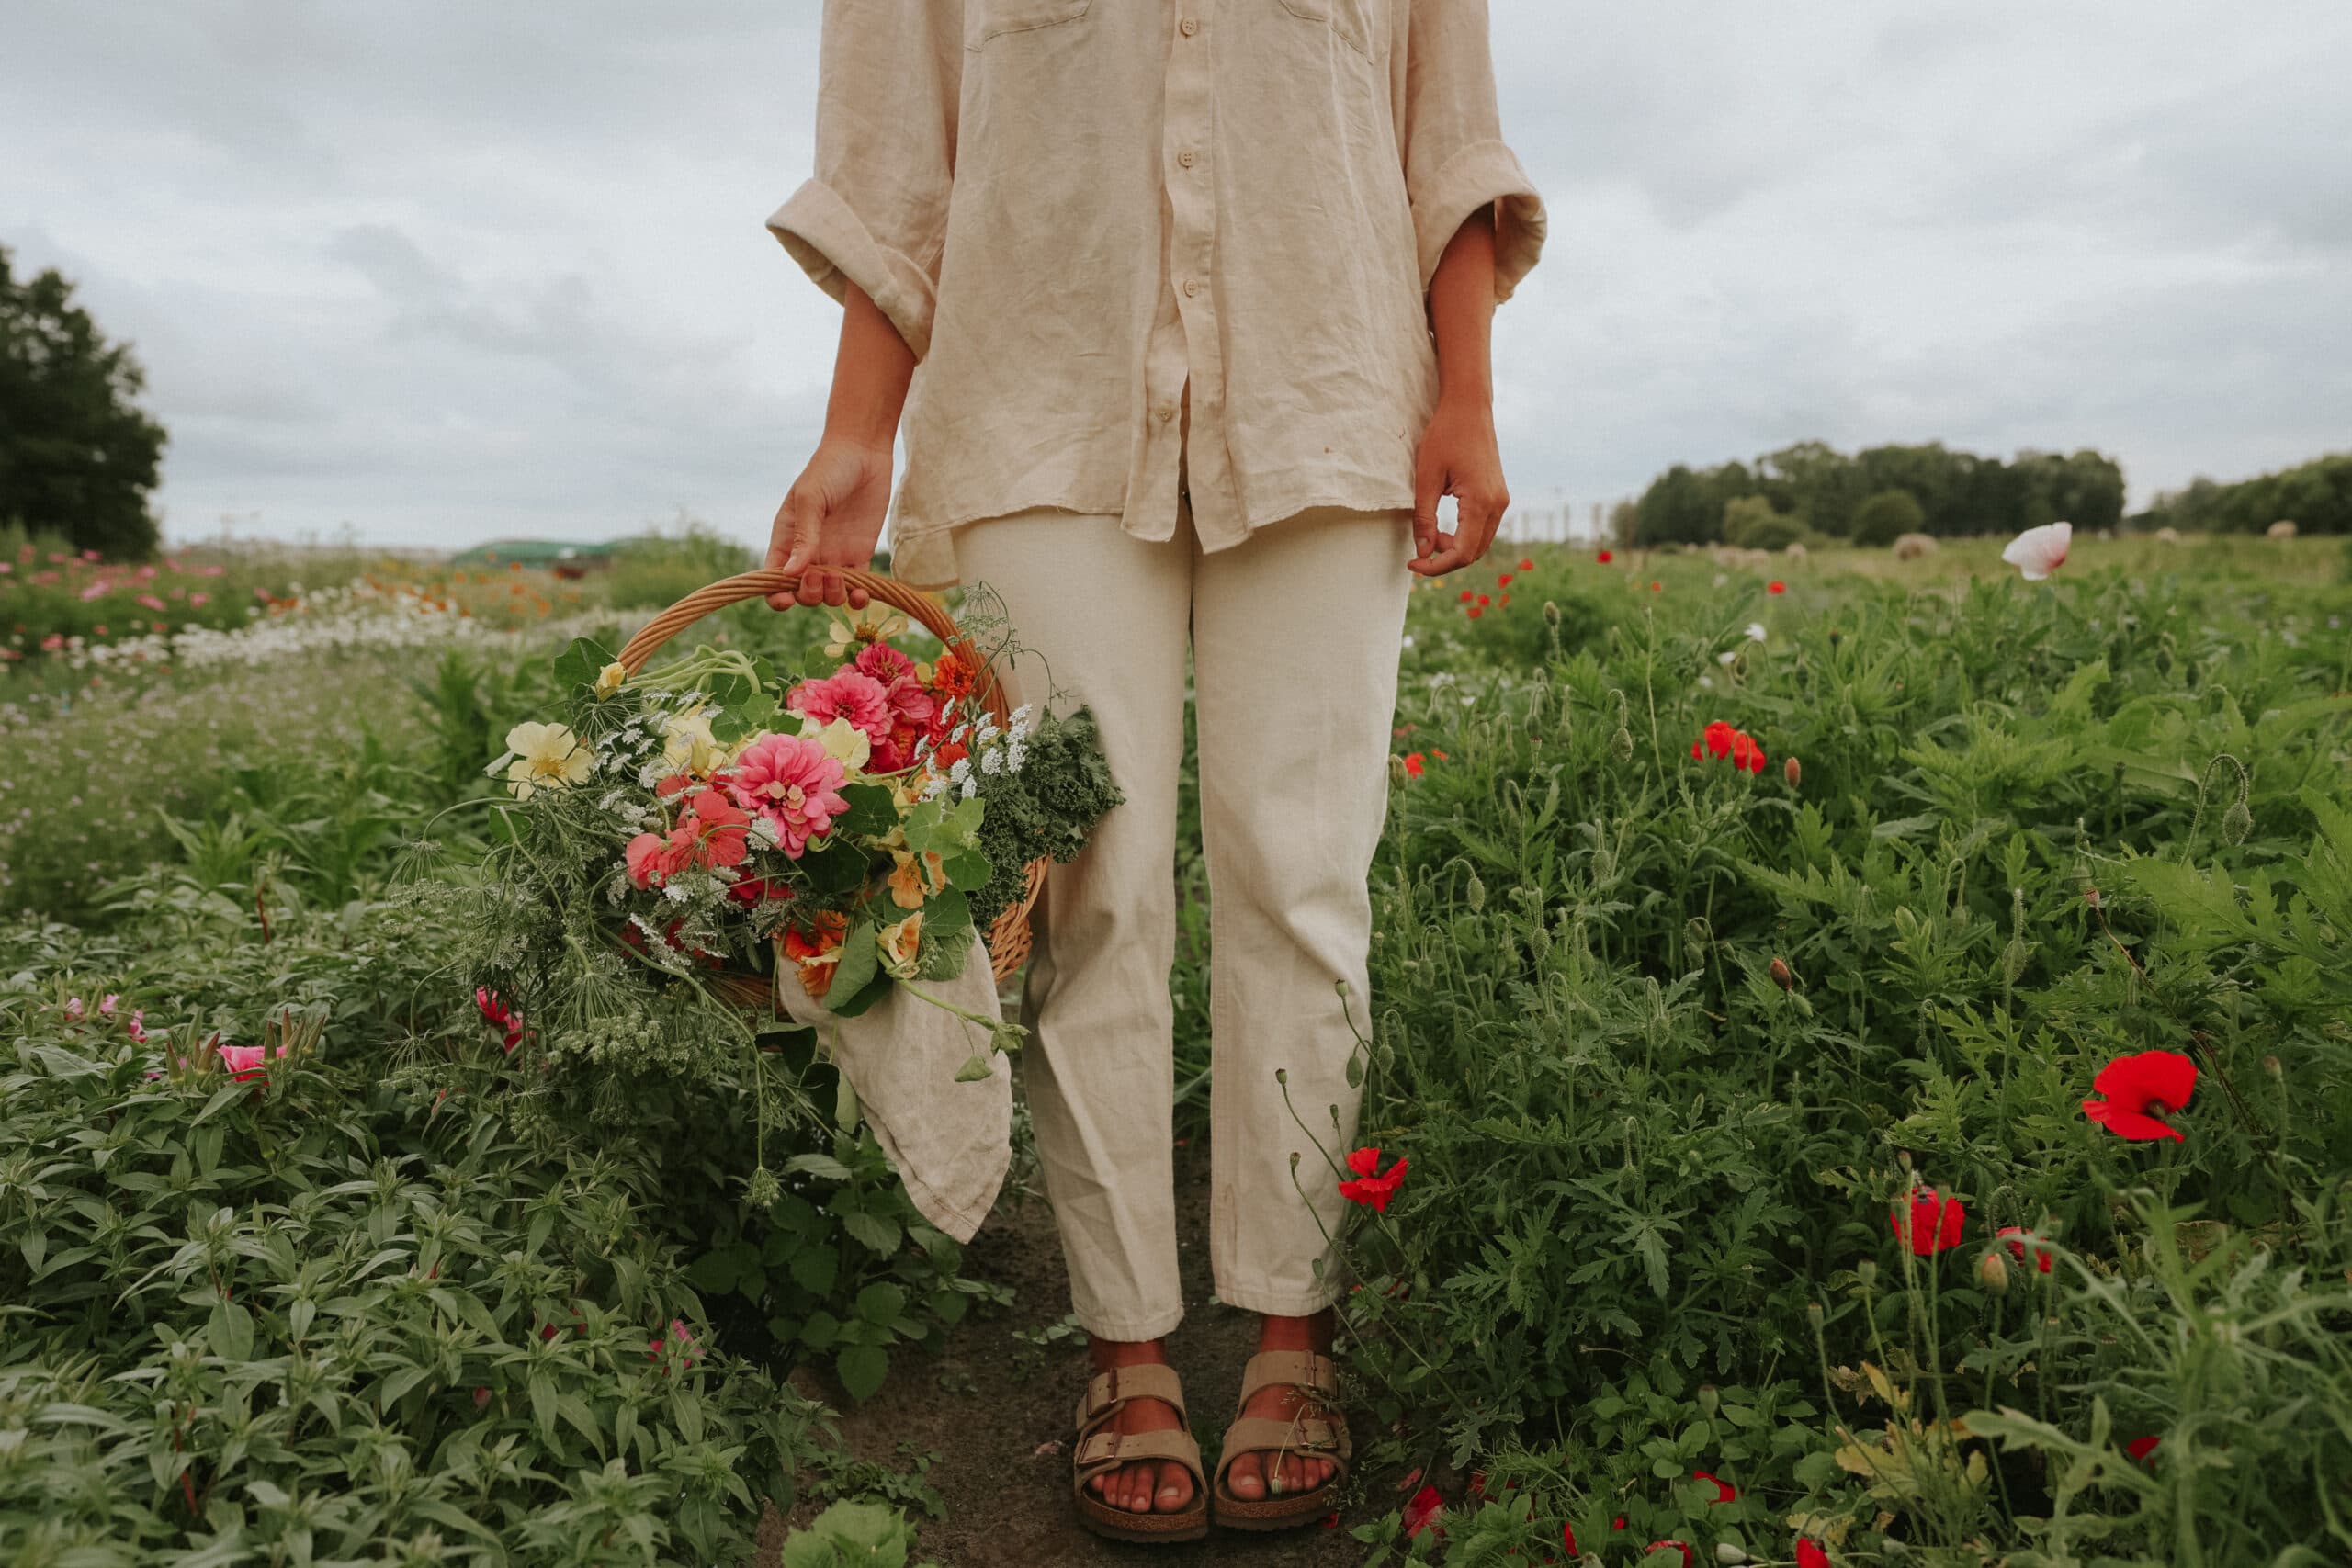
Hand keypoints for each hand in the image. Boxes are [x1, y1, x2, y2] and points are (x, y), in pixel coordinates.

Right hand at [764, 437, 893, 609]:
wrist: (863, 453)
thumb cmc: (829, 469)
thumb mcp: (810, 500)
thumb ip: (803, 537)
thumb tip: (791, 575)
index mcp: (786, 539)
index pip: (773, 579)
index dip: (776, 595)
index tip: (786, 599)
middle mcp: (808, 553)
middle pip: (802, 592)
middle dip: (809, 595)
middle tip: (821, 576)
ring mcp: (835, 556)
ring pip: (829, 595)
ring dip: (834, 596)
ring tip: (841, 577)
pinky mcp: (859, 555)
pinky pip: (857, 588)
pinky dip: (858, 598)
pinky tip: (862, 594)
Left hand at [1408, 395, 1508, 576]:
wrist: (1469, 407)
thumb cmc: (1445, 436)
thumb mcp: (1426, 478)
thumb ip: (1424, 519)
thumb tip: (1423, 553)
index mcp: (1480, 502)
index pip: (1461, 553)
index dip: (1436, 566)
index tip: (1413, 564)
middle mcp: (1497, 505)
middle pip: (1473, 554)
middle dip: (1445, 560)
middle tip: (1419, 551)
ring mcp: (1501, 501)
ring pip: (1480, 544)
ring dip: (1455, 548)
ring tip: (1431, 535)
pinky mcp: (1499, 496)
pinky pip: (1483, 529)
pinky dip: (1464, 536)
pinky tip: (1445, 527)